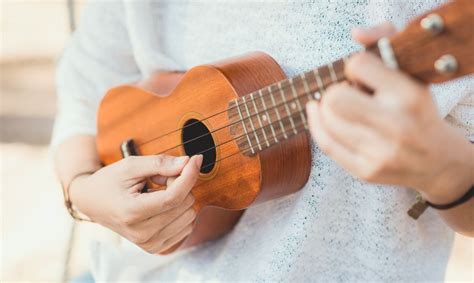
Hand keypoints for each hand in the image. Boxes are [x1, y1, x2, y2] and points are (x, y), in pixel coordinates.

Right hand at [69, 154, 202, 253]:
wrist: (92, 203)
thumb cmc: (111, 181)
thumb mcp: (131, 165)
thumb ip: (160, 163)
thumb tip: (188, 163)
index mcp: (132, 213)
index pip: (173, 197)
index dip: (189, 176)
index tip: (196, 159)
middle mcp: (142, 233)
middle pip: (184, 204)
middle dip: (179, 184)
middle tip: (159, 179)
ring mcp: (150, 243)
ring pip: (190, 214)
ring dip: (180, 198)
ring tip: (158, 192)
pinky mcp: (157, 247)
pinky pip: (187, 226)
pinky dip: (180, 211)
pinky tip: (162, 205)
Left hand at [306, 23, 473, 203]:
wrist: (437, 161)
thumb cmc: (418, 111)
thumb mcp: (412, 75)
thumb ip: (386, 42)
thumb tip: (356, 34)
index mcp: (409, 96)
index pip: (357, 65)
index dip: (354, 66)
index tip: (361, 75)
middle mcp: (396, 126)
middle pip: (335, 98)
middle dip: (334, 90)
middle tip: (346, 93)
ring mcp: (380, 152)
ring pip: (326, 120)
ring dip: (325, 108)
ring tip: (338, 106)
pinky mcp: (366, 171)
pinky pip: (325, 143)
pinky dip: (316, 124)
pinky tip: (317, 113)